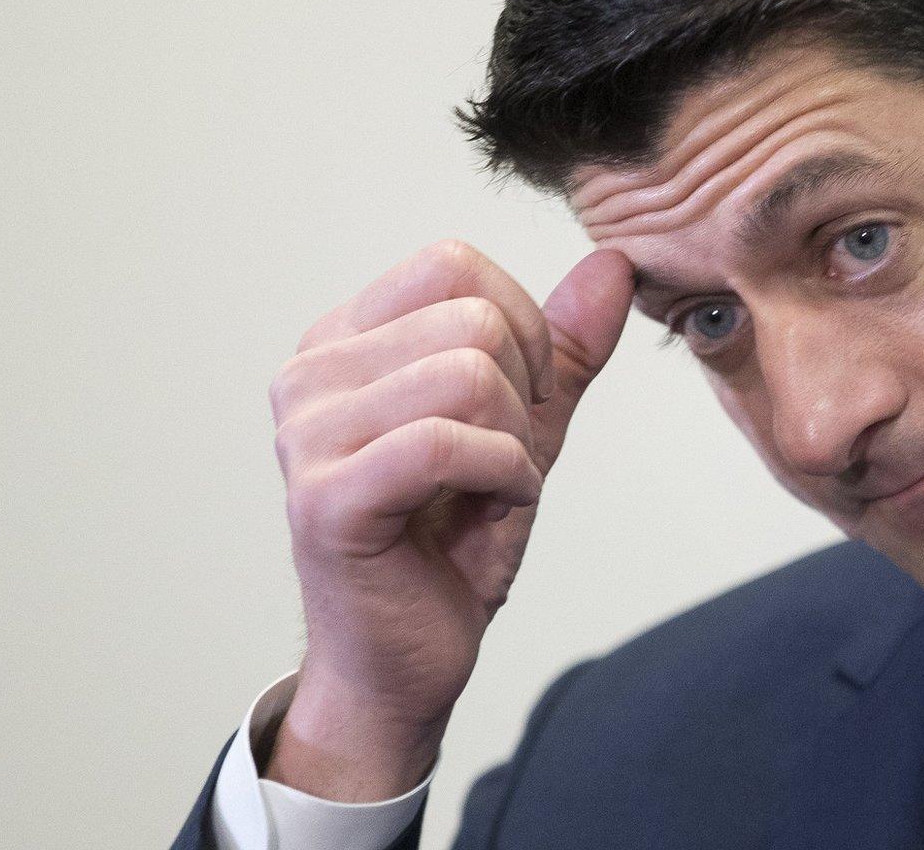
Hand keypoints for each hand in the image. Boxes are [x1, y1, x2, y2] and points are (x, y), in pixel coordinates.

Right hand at [262, 239, 631, 799]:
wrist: (405, 658)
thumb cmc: (451, 539)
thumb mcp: (525, 424)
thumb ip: (565, 346)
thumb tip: (615, 264)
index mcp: (343, 340)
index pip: (453, 264)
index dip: (522, 327)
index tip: (521, 401)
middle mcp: (309, 375)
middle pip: (474, 320)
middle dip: (525, 394)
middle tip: (504, 458)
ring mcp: (308, 435)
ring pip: (470, 375)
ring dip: (516, 443)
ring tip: (492, 487)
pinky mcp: (327, 499)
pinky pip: (448, 444)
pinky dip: (506, 477)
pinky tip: (497, 509)